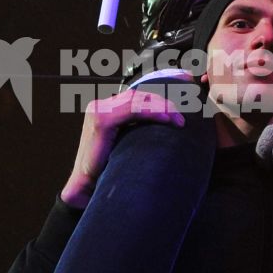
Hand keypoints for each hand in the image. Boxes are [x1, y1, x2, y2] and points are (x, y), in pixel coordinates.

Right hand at [61, 87, 185, 207]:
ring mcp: (99, 110)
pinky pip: (132, 110)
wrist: (86, 190)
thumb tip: (169, 126)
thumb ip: (139, 132)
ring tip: (180, 120)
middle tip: (187, 109)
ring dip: (163, 107)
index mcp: (106, 109)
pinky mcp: (101, 121)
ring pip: (138, 100)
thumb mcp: (127, 146)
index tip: (186, 83)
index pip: (138, 95)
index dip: (161, 89)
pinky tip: (167, 120)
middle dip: (166, 99)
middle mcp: (101, 105)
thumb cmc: (108, 171)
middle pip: (140, 95)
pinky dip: (152, 113)